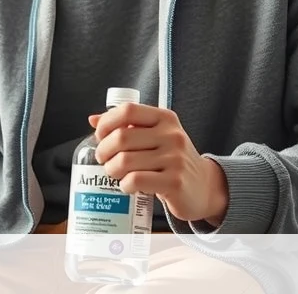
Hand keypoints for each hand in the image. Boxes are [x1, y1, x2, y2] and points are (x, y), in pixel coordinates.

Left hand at [90, 103, 228, 225]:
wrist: (204, 187)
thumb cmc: (172, 159)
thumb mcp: (155, 136)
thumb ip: (128, 126)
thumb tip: (93, 119)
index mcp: (165, 118)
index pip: (127, 110)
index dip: (107, 122)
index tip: (100, 136)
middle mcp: (172, 135)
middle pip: (121, 137)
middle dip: (104, 150)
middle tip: (103, 160)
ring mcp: (175, 159)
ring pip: (125, 161)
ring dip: (112, 170)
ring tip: (114, 173)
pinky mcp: (174, 183)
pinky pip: (135, 180)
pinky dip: (125, 185)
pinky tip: (128, 186)